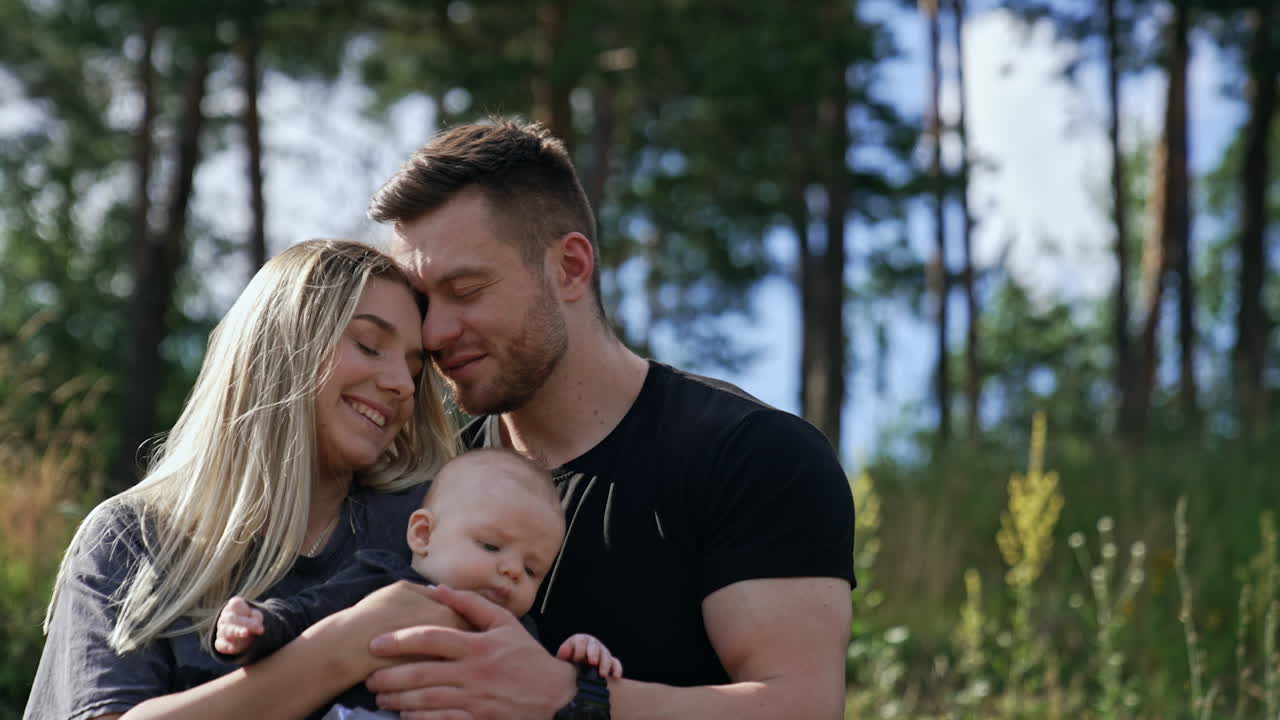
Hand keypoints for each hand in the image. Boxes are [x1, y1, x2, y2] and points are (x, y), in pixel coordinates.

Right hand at [214, 596, 262, 655]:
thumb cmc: (251, 620)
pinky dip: (226, 646)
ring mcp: (221, 630)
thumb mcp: (256, 616)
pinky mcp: (220, 643)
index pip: (236, 604)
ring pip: (226, 630)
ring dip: (237, 632)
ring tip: (246, 633)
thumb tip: (258, 626)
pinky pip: (220, 644)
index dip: (247, 610)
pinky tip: (232, 647)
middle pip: (231, 618)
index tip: (258, 619)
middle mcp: (225, 617)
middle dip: (247, 623)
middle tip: (261, 629)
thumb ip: (257, 618)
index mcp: (233, 607)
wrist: (243, 634)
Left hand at [365, 584, 576, 719]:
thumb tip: (438, 589)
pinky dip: (420, 719)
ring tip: (381, 697)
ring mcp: (475, 700)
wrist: (555, 695)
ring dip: (399, 700)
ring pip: (427, 701)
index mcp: (478, 646)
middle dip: (390, 677)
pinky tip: (405, 716)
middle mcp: (474, 673)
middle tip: (369, 677)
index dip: (401, 640)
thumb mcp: (505, 623)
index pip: (432, 639)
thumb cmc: (526, 656)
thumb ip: (471, 604)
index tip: (376, 643)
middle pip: (422, 674)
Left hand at [557, 633, 622, 678]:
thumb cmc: (568, 662)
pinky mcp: (610, 662)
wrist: (574, 668)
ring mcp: (603, 652)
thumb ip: (564, 653)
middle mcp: (593, 644)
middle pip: (595, 646)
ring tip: (602, 675)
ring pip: (606, 655)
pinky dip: (617, 669)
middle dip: (594, 654)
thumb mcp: (563, 656)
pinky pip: (616, 664)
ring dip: (605, 664)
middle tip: (592, 662)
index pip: (581, 641)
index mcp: (580, 640)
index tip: (576, 659)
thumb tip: (566, 652)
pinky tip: (616, 677)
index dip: (579, 650)